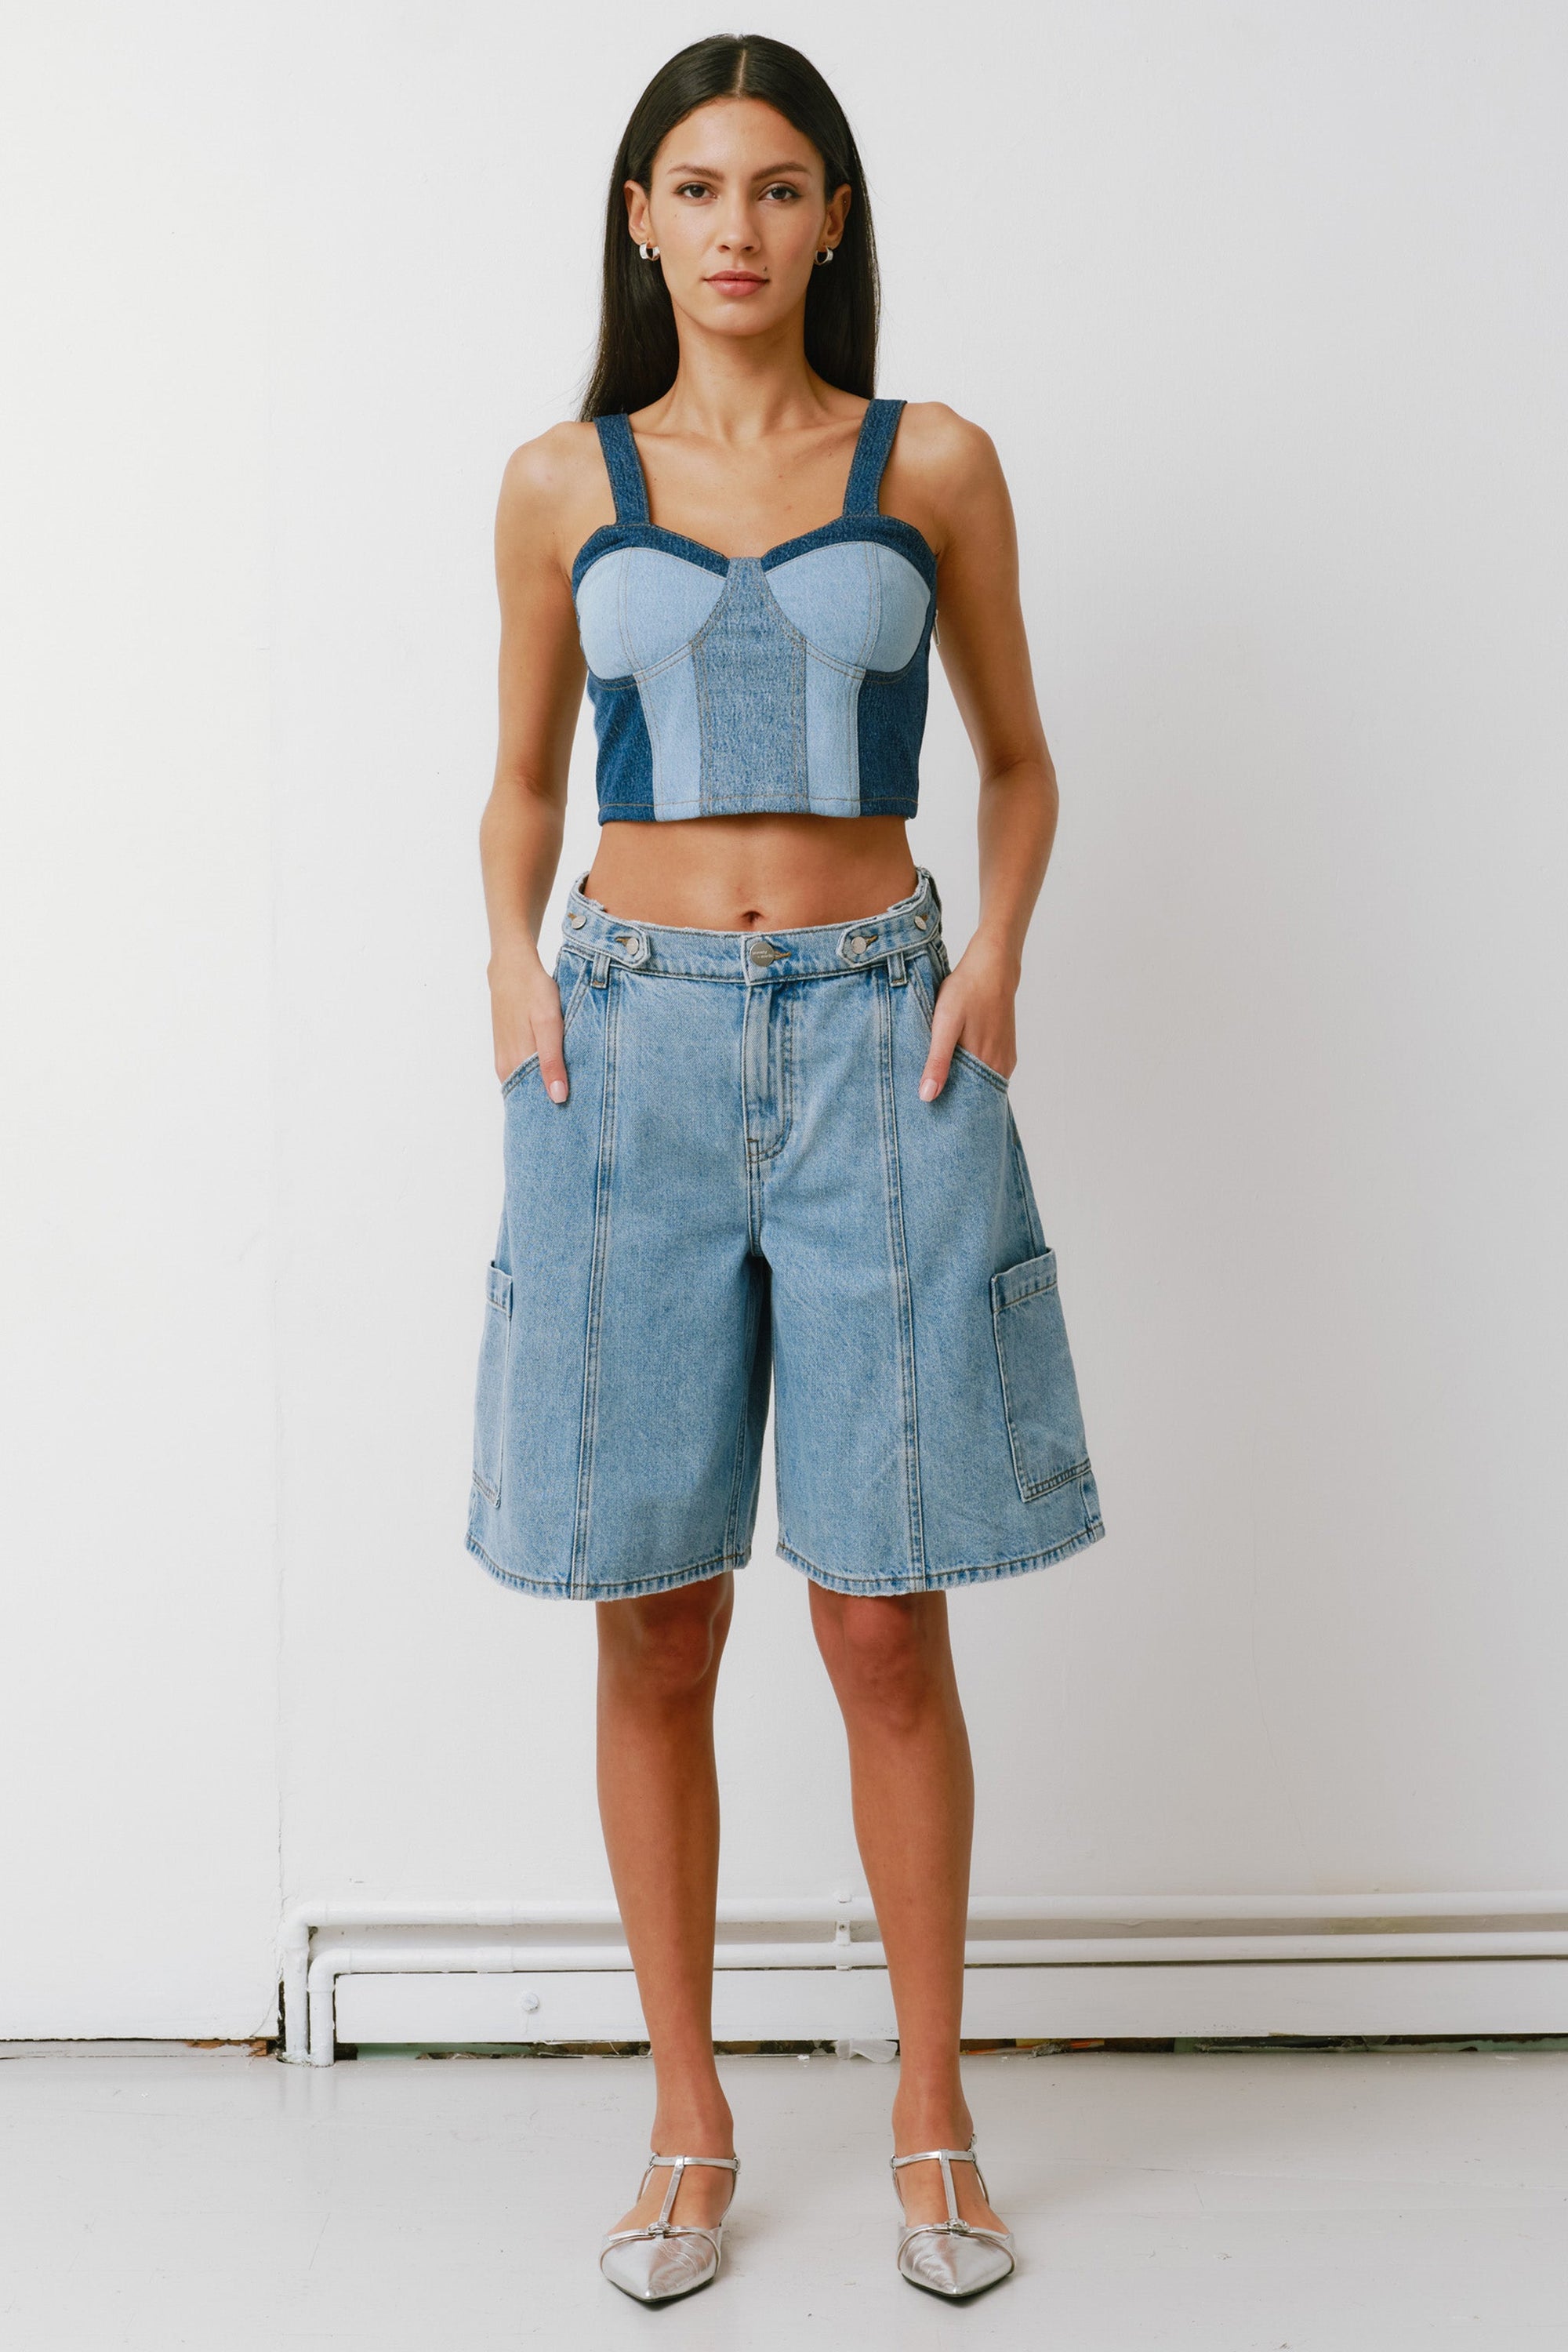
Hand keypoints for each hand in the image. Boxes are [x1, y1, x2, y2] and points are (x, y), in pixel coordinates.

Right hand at [490, 949, 569, 1102]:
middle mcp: (506, 1067)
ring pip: (527, 1085)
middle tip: (580, 1114)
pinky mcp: (508, 1048)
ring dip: (546, 1091)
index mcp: (514, 1065)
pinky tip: (558, 1076)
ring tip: (574, 1097)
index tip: (573, 1124)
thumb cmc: (532, 992)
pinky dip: (540, 1077)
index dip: (551, 1117)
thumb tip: (557, 1098)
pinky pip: (525, 1072)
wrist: (512, 966)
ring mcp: (505, 1057)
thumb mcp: (548, 1024)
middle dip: (551, 1107)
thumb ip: (552, 1062)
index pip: (532, 1105)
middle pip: (530, 1097)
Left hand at [917, 936, 1018, 1098]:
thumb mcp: (945, 1024)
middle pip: (977, 1096)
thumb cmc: (967, 991)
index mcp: (986, 1064)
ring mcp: (1005, 1057)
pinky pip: (988, 1070)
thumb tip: (927, 1096)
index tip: (933, 1120)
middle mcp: (1000, 1066)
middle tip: (931, 1107)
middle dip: (956, 1103)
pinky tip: (958, 1069)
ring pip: (982, 1083)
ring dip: (965, 1087)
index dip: (952, 1113)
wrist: (992, 965)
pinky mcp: (1004, 1047)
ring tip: (941, 1089)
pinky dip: (974, 1073)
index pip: (969, 1105)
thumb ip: (937, 1061)